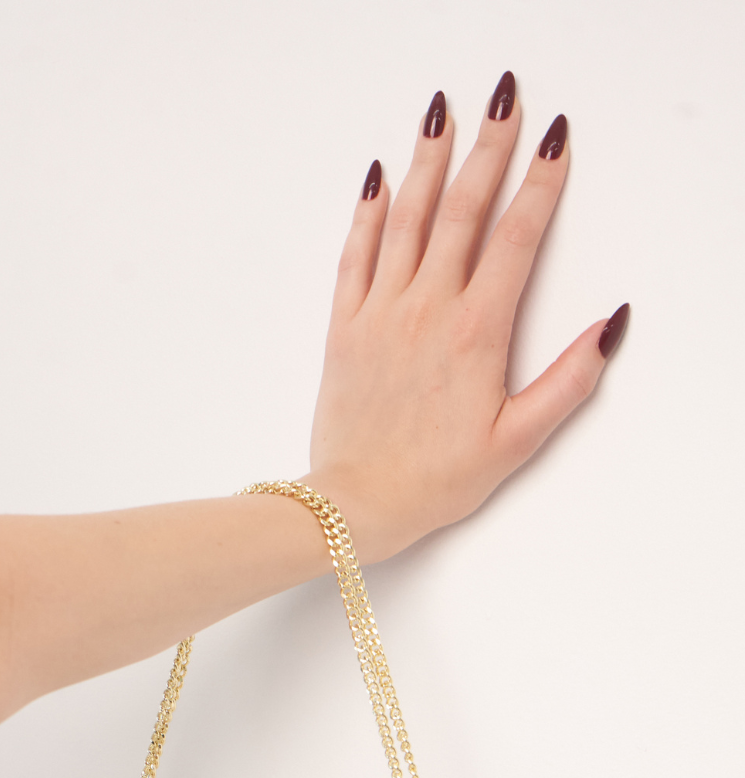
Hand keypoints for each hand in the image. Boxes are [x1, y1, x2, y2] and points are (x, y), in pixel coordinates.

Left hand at [304, 74, 627, 562]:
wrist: (357, 505)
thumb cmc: (436, 480)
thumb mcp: (518, 441)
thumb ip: (568, 382)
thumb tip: (609, 327)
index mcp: (476, 333)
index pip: (517, 238)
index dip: (540, 183)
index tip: (555, 139)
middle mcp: (427, 309)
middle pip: (462, 210)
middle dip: (488, 149)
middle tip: (505, 98)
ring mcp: (381, 313)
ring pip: (407, 219)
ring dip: (428, 161)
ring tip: (442, 114)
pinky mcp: (344, 327)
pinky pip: (355, 254)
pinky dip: (368, 211)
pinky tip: (379, 177)